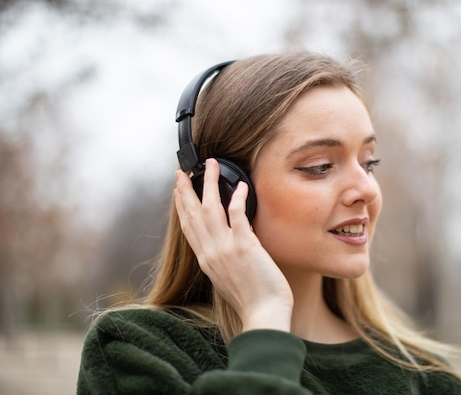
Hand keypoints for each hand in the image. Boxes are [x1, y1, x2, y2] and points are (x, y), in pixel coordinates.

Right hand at [174, 159, 292, 331]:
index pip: (188, 228)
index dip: (181, 207)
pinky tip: (239, 185)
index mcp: (206, 261)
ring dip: (209, 184)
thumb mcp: (227, 280)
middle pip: (193, 214)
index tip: (177, 192)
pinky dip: (236, 198)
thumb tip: (225, 248)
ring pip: (211, 209)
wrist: (264, 315)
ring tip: (209, 165)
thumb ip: (222, 261)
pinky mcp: (244, 246)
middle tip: (181, 172)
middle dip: (186, 190)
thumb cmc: (252, 301)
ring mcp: (226, 248)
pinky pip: (237, 215)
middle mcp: (211, 252)